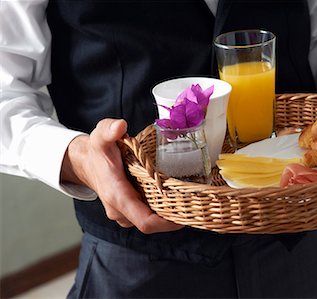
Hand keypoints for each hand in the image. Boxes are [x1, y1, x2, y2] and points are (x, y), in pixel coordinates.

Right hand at [62, 118, 183, 233]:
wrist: (85, 164)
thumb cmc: (96, 151)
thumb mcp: (100, 136)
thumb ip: (109, 130)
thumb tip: (120, 126)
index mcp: (117, 196)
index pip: (145, 221)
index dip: (167, 223)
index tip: (186, 216)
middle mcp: (119, 210)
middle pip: (152, 224)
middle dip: (173, 218)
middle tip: (194, 203)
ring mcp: (123, 214)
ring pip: (150, 220)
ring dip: (168, 213)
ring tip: (187, 199)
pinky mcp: (128, 212)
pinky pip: (147, 215)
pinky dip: (161, 209)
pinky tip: (174, 197)